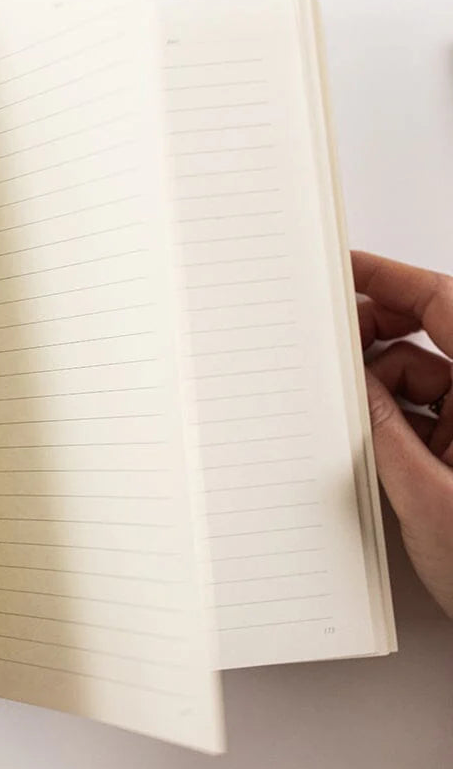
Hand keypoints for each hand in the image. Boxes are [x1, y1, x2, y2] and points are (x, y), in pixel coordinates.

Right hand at [353, 250, 452, 616]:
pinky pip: (424, 421)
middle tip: (327, 351)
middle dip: (377, 343)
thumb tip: (353, 381)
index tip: (346, 269)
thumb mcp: (429, 499)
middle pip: (430, 341)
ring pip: (421, 383)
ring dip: (380, 397)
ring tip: (341, 419)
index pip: (443, 304)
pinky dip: (392, 428)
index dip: (392, 279)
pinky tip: (363, 446)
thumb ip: (384, 433)